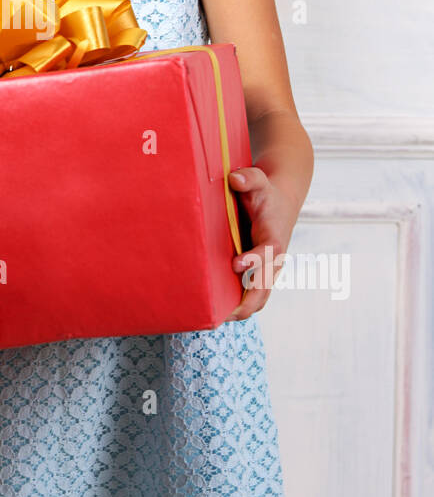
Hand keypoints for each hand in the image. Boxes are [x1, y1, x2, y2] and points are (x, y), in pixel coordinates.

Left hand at [224, 166, 293, 321]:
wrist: (279, 202)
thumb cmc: (265, 192)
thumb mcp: (259, 180)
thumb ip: (250, 178)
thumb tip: (235, 178)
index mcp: (274, 237)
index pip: (268, 253)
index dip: (254, 260)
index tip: (236, 264)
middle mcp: (273, 259)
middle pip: (265, 288)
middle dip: (247, 302)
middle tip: (223, 313)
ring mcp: (267, 270)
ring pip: (259, 298)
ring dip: (242, 310)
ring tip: (215, 319)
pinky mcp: (259, 273)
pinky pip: (252, 296)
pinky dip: (239, 306)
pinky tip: (217, 311)